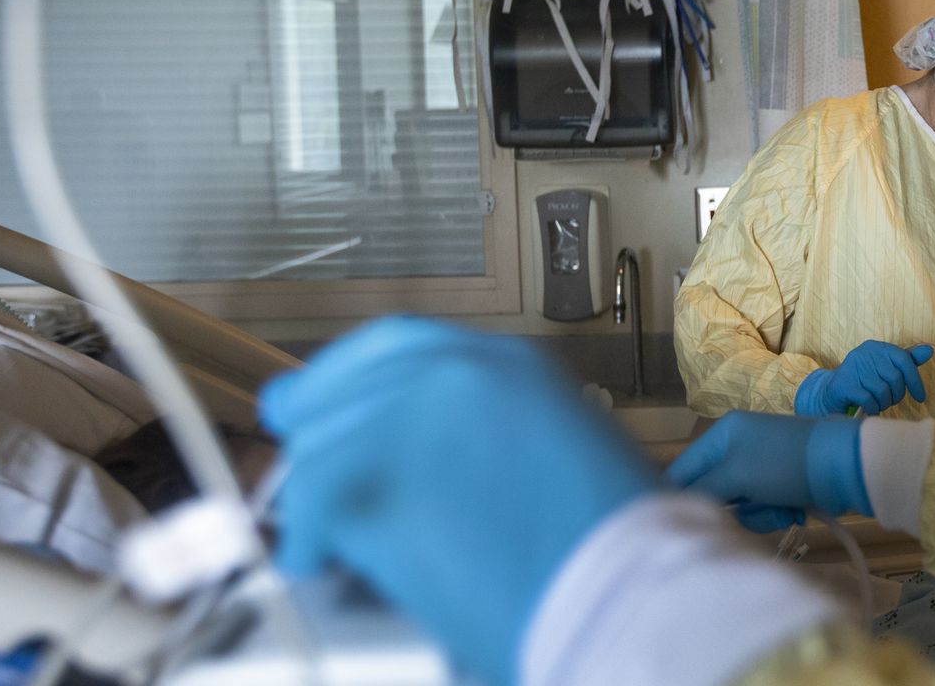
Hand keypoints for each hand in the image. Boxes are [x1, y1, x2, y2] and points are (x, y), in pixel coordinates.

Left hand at [261, 317, 654, 685]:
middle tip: (317, 489)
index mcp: (510, 364)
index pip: (397, 346)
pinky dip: (309, 539)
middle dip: (320, 440)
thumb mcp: (568, 446)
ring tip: (340, 545)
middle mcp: (457, 372)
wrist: (625, 589)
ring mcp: (414, 415)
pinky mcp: (378, 475)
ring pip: (319, 446)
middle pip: (340, 388)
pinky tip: (320, 560)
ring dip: (323, 502)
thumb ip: (494, 429)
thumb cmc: (613, 544)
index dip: (347, 378)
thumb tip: (438, 454)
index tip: (324, 405)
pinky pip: (311, 502)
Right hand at [666, 411, 869, 532]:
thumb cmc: (784, 465)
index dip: (677, 497)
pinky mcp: (780, 482)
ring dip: (758, 515)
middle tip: (750, 509)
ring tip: (780, 510)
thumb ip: (703, 489)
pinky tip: (794, 511)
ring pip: (738, 505)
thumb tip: (673, 503)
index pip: (681, 469)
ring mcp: (760, 464)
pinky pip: (762, 506)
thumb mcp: (737, 474)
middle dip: (732, 508)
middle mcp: (736, 445)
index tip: (676, 524)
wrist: (843, 466)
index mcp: (722, 434)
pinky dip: (776, 513)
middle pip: (712, 491)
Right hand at [792, 340, 934, 416]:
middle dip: (896, 395)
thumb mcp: (885, 369)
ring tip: (878, 404)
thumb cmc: (864, 381)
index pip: (904, 360)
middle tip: (889, 401)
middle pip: (895, 378)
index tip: (921, 398)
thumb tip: (929, 350)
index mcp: (876, 347)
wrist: (831, 393)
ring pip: (882, 391)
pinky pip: (869, 400)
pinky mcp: (844, 384)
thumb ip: (907, 360)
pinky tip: (870, 409)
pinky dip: (873, 408)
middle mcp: (863, 353)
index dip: (915, 381)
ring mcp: (852, 368)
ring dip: (884, 403)